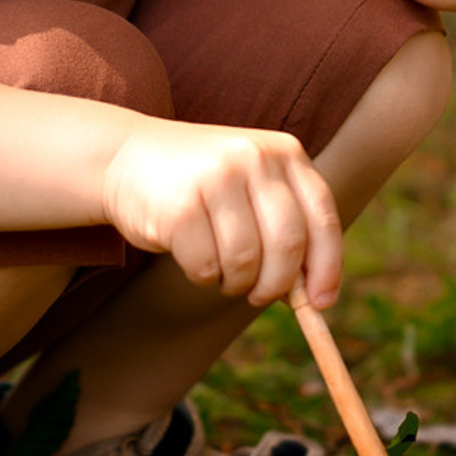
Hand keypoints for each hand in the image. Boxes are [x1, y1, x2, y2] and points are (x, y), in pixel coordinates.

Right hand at [102, 120, 342, 307]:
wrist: (127, 157)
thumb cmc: (203, 185)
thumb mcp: (252, 188)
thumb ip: (286, 228)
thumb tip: (314, 296)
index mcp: (285, 152)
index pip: (323, 217)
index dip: (327, 266)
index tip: (321, 303)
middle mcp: (255, 158)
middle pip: (288, 243)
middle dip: (277, 284)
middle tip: (260, 296)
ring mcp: (216, 177)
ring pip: (246, 261)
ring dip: (235, 282)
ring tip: (221, 270)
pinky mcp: (179, 205)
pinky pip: (206, 266)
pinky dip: (203, 276)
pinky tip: (193, 257)